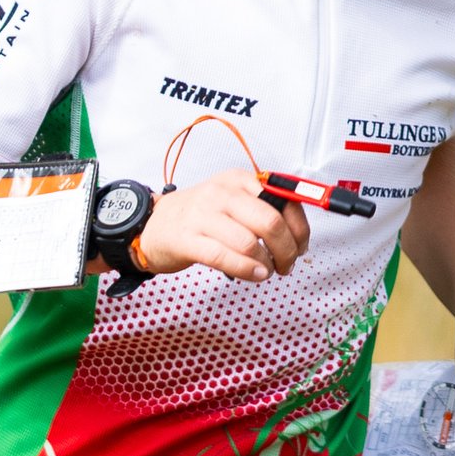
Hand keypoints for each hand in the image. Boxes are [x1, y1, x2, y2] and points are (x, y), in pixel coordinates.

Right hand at [136, 171, 312, 283]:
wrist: (154, 224)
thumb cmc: (201, 216)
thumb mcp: (232, 200)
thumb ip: (263, 209)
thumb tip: (298, 234)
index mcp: (238, 180)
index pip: (284, 199)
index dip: (299, 228)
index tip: (301, 245)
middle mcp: (221, 193)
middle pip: (270, 222)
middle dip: (287, 249)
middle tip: (287, 264)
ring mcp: (202, 216)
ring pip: (249, 242)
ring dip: (267, 264)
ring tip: (267, 271)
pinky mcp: (187, 240)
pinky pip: (224, 257)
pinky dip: (246, 270)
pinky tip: (255, 275)